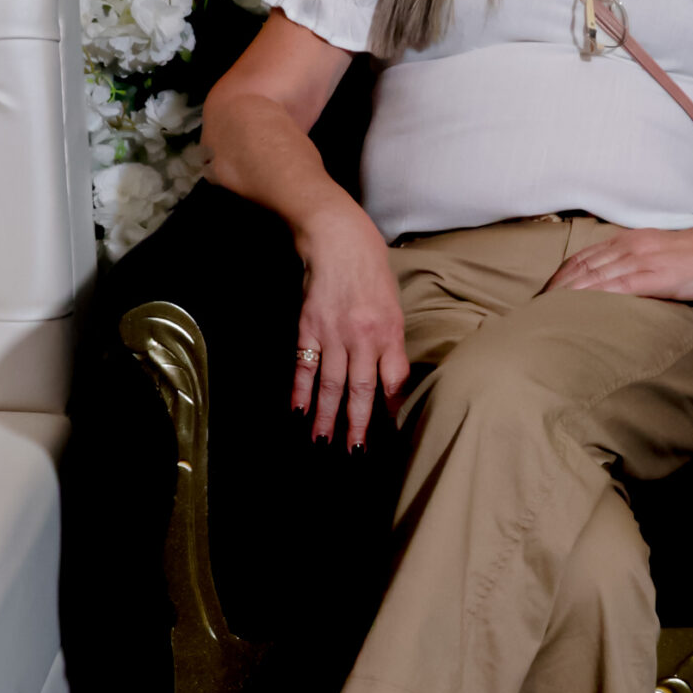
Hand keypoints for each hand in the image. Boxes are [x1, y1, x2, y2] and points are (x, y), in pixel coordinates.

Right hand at [292, 201, 410, 448]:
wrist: (337, 237)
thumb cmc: (371, 268)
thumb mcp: (393, 304)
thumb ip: (391, 341)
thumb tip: (388, 378)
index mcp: (390, 331)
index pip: (394, 380)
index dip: (393, 409)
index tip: (392, 434)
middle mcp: (363, 337)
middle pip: (361, 391)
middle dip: (358, 426)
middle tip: (354, 455)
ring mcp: (333, 334)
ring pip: (331, 385)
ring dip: (326, 418)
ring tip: (323, 444)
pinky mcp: (308, 328)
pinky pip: (304, 367)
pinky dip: (300, 392)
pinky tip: (297, 413)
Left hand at [543, 219, 692, 302]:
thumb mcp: (655, 253)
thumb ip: (632, 264)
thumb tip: (611, 286)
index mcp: (626, 241)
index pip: (583, 258)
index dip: (560, 276)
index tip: (544, 294)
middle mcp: (628, 247)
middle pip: (581, 267)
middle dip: (556, 288)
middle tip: (537, 309)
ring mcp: (639, 260)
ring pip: (593, 276)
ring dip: (568, 295)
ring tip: (550, 313)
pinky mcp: (653, 276)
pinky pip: (617, 287)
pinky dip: (594, 297)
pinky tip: (580, 309)